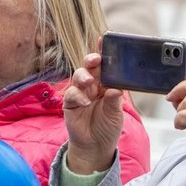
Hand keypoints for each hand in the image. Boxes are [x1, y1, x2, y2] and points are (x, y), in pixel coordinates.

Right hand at [63, 49, 123, 173]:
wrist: (96, 146)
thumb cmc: (108, 127)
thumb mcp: (116, 113)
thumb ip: (115, 100)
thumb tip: (116, 89)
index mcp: (107, 83)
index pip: (105, 65)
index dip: (104, 51)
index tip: (104, 39)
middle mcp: (93, 85)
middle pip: (90, 66)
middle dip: (91, 60)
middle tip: (96, 60)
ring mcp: (80, 92)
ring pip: (78, 76)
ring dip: (83, 76)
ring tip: (90, 83)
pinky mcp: (69, 103)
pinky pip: (71, 94)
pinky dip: (78, 96)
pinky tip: (86, 102)